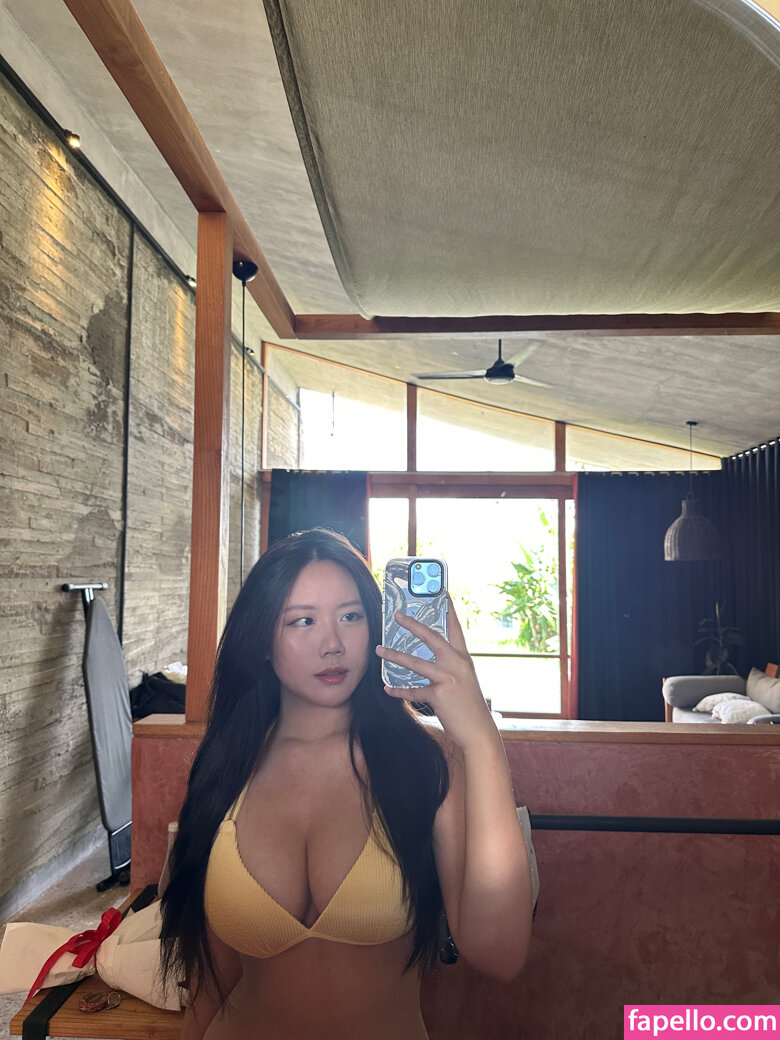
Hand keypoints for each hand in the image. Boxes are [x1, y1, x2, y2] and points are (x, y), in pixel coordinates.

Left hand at [375, 599, 495, 751]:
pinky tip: (388, 688)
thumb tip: (427, 659)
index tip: (442, 593)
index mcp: (464, 658)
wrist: (479, 732)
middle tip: (396, 615)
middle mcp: (457, 664)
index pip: (455, 628)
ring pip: (416, 663)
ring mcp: (448, 678)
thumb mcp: (463, 681)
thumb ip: (449, 668)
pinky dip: (399, 690)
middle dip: (412, 624)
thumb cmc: (469, 707)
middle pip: (432, 637)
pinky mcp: (439, 695)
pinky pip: (413, 690)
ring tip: (379, 649)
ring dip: (395, 655)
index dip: (449, 609)